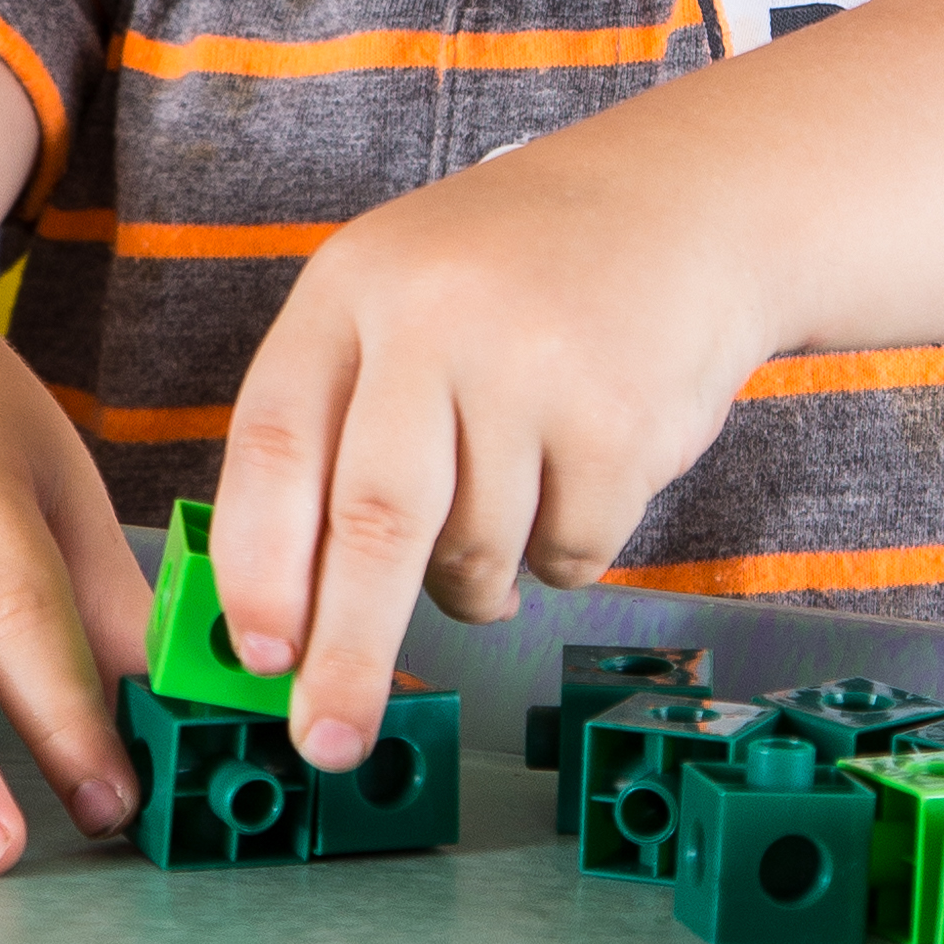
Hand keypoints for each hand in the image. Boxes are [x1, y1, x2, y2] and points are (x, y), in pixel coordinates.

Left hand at [207, 116, 774, 770]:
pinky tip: (578, 469)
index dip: (258, 567)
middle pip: (376, 523)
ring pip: (475, 554)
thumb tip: (281, 616)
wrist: (687, 203)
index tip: (257, 658)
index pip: (275, 444)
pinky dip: (563, 551)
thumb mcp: (398, 302)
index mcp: (353, 286)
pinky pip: (567, 554)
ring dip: (477, 578)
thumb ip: (333, 426)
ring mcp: (535, 364)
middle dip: (348, 654)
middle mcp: (437, 316)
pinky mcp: (621, 416)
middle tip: (329, 740)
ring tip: (503, 503)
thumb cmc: (517, 278)